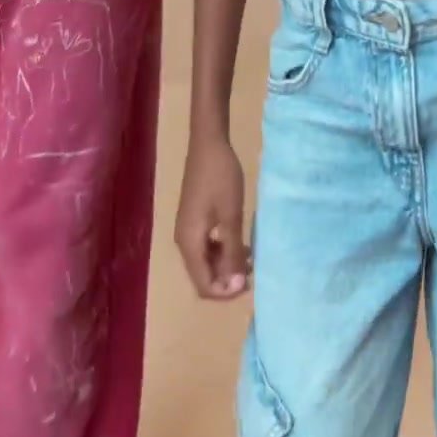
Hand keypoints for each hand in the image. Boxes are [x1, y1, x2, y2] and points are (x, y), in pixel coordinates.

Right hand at [176, 137, 250, 299]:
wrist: (208, 144)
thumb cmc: (221, 179)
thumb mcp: (231, 217)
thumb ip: (233, 252)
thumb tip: (235, 284)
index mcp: (189, 243)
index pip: (203, 285)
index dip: (225, 292)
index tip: (248, 283)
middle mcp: (184, 241)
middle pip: (202, 276)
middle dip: (227, 280)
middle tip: (252, 272)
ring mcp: (187, 230)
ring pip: (205, 262)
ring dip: (226, 266)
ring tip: (250, 259)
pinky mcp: (194, 220)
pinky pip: (206, 247)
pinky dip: (223, 251)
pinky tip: (241, 244)